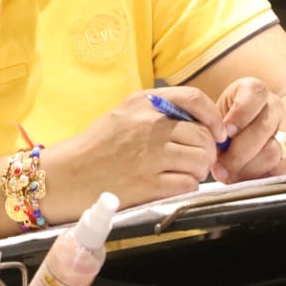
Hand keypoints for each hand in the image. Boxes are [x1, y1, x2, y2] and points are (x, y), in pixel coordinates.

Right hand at [44, 87, 226, 219]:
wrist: (68, 175)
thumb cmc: (96, 146)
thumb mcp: (124, 113)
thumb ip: (158, 111)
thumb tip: (198, 121)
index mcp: (143, 103)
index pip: (194, 99)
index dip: (213, 116)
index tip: (217, 130)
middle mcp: (149, 126)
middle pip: (202, 135)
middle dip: (208, 150)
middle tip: (198, 159)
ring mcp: (150, 156)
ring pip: (200, 160)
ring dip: (198, 170)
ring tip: (184, 172)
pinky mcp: (149, 184)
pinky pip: (188, 184)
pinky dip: (187, 186)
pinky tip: (174, 184)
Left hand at [211, 77, 285, 182]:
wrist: (247, 133)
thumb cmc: (225, 125)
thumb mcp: (217, 117)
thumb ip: (215, 127)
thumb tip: (215, 150)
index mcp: (254, 91)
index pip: (253, 95)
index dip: (239, 115)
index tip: (225, 132)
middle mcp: (274, 106)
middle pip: (262, 130)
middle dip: (238, 154)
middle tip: (220, 168)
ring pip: (273, 153)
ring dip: (248, 169)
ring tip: (230, 177)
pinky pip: (284, 170)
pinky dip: (264, 178)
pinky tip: (247, 181)